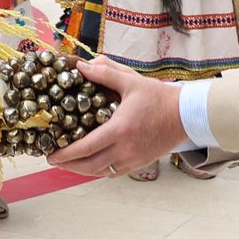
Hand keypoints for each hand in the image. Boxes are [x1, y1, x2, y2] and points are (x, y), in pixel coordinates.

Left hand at [46, 57, 186, 175]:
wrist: (186, 115)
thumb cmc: (159, 97)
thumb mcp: (131, 81)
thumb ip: (105, 72)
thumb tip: (82, 66)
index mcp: (119, 130)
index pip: (85, 148)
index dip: (65, 154)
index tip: (51, 154)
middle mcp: (125, 149)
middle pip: (89, 166)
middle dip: (68, 165)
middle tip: (54, 160)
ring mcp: (133, 159)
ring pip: (101, 172)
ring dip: (82, 170)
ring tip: (69, 164)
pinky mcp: (140, 163)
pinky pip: (114, 172)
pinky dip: (100, 170)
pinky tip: (92, 164)